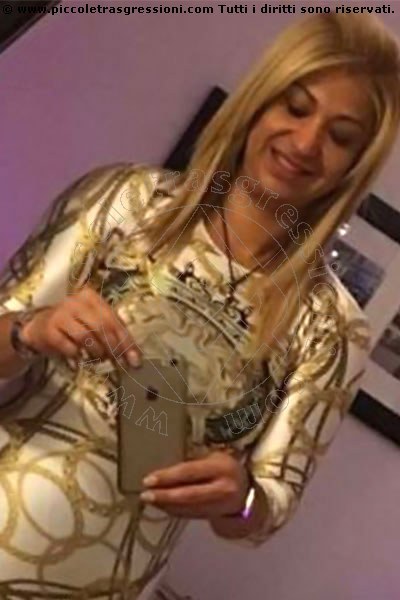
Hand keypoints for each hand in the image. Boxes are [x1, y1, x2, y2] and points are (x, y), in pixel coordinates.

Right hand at [21, 284, 140, 367]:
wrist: (39, 326)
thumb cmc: (73, 324)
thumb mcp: (93, 321)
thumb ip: (112, 332)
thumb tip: (134, 355)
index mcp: (91, 297)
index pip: (114, 320)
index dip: (126, 341)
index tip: (135, 360)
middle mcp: (76, 302)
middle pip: (102, 327)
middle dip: (114, 348)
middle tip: (119, 362)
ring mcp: (61, 314)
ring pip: (86, 336)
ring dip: (96, 351)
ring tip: (99, 358)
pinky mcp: (50, 329)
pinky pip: (69, 347)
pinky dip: (77, 355)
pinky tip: (80, 359)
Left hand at [139, 450, 250, 518]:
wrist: (247, 492)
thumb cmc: (224, 468)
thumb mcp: (213, 458)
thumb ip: (193, 464)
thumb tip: (163, 472)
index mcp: (221, 467)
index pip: (190, 472)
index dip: (168, 477)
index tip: (148, 480)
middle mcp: (223, 488)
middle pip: (189, 495)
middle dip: (164, 496)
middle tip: (145, 495)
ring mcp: (220, 506)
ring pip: (188, 508)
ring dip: (166, 505)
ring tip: (149, 500)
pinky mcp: (214, 517)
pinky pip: (190, 515)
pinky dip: (174, 511)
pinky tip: (162, 506)